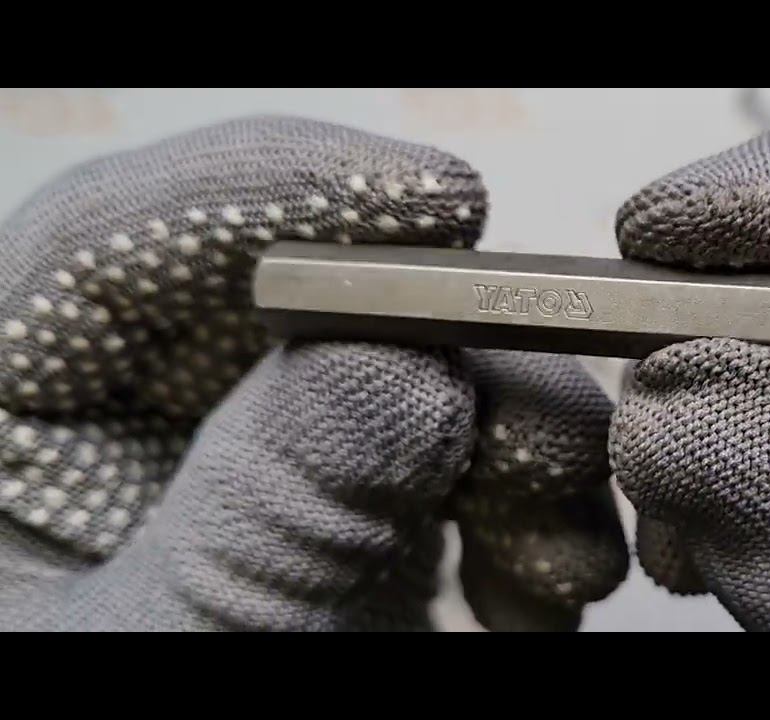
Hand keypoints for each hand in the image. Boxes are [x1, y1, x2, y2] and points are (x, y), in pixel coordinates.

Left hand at [0, 116, 626, 630]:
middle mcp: (139, 438)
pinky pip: (456, 474)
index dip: (267, 193)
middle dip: (446, 348)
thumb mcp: (178, 659)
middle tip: (537, 412)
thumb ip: (268, 519)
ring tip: (564, 550)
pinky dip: (522, 514)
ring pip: (406, 383)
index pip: (110, 254)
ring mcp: (258, 481)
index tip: (433, 201)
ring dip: (513, 445)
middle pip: (288, 305)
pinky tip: (544, 586)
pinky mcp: (353, 534)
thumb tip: (401, 363)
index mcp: (7, 440)